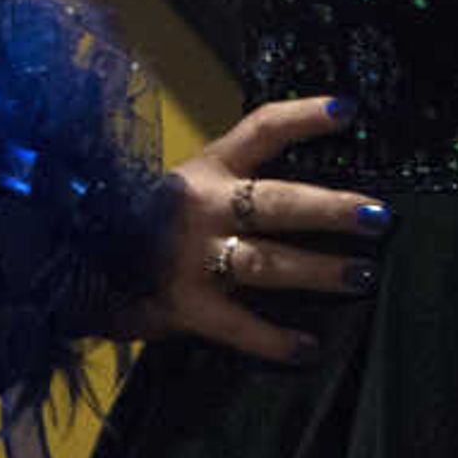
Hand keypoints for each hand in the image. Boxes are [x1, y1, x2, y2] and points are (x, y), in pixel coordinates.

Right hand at [120, 94, 386, 363]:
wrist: (77, 260)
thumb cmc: (154, 220)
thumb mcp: (190, 184)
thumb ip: (238, 179)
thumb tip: (315, 175)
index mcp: (209, 169)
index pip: (261, 129)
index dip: (304, 115)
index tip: (348, 109)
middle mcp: (203, 207)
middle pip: (276, 201)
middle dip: (330, 208)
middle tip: (380, 216)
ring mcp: (192, 258)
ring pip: (265, 262)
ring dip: (318, 271)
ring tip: (363, 276)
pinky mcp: (182, 305)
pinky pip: (236, 326)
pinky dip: (274, 339)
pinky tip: (310, 347)